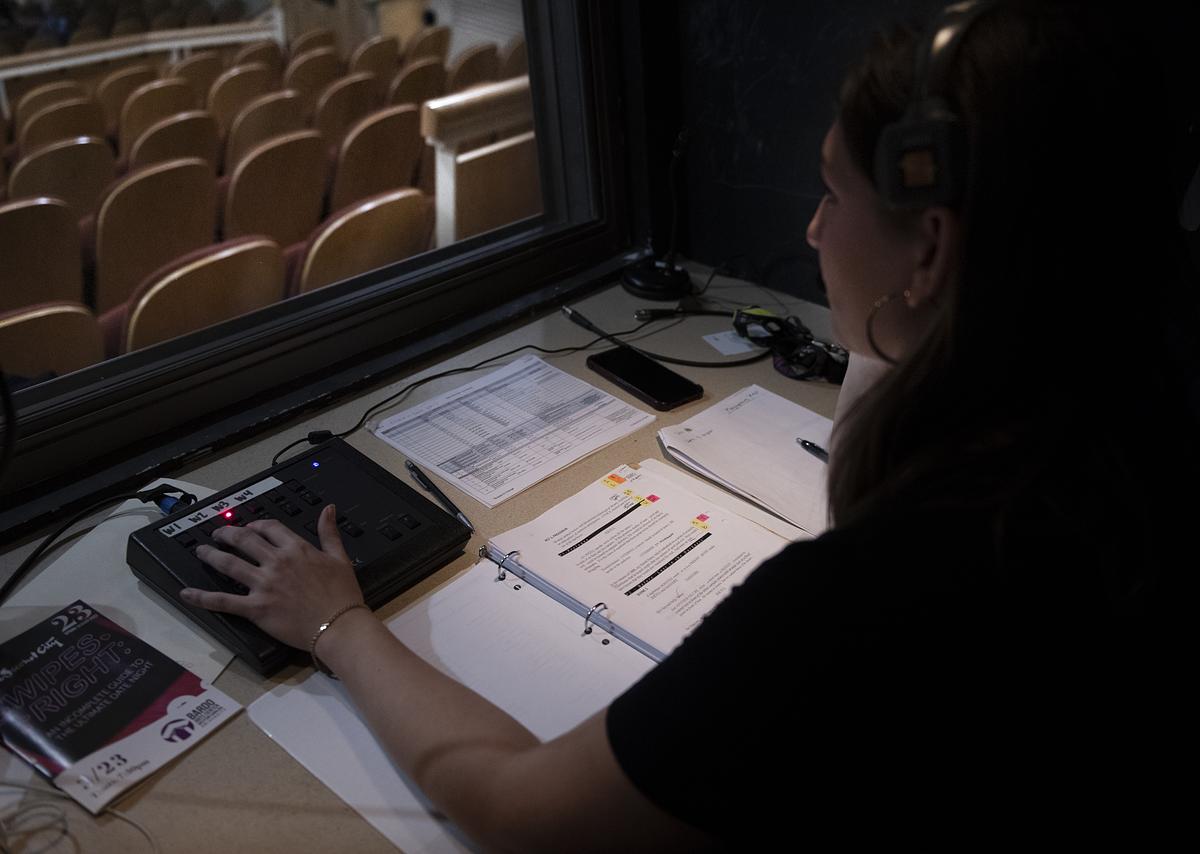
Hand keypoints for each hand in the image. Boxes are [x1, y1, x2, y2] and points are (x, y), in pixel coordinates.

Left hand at [180, 504, 365, 650]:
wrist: (339, 625)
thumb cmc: (342, 594)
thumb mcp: (340, 558)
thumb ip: (329, 532)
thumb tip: (328, 509)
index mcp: (296, 549)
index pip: (269, 527)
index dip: (255, 524)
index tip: (250, 527)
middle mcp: (276, 562)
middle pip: (243, 540)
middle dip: (226, 534)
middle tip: (218, 534)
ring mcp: (263, 585)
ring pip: (228, 564)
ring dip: (211, 555)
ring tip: (201, 550)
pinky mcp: (255, 608)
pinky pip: (223, 601)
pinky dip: (202, 597)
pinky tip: (187, 593)